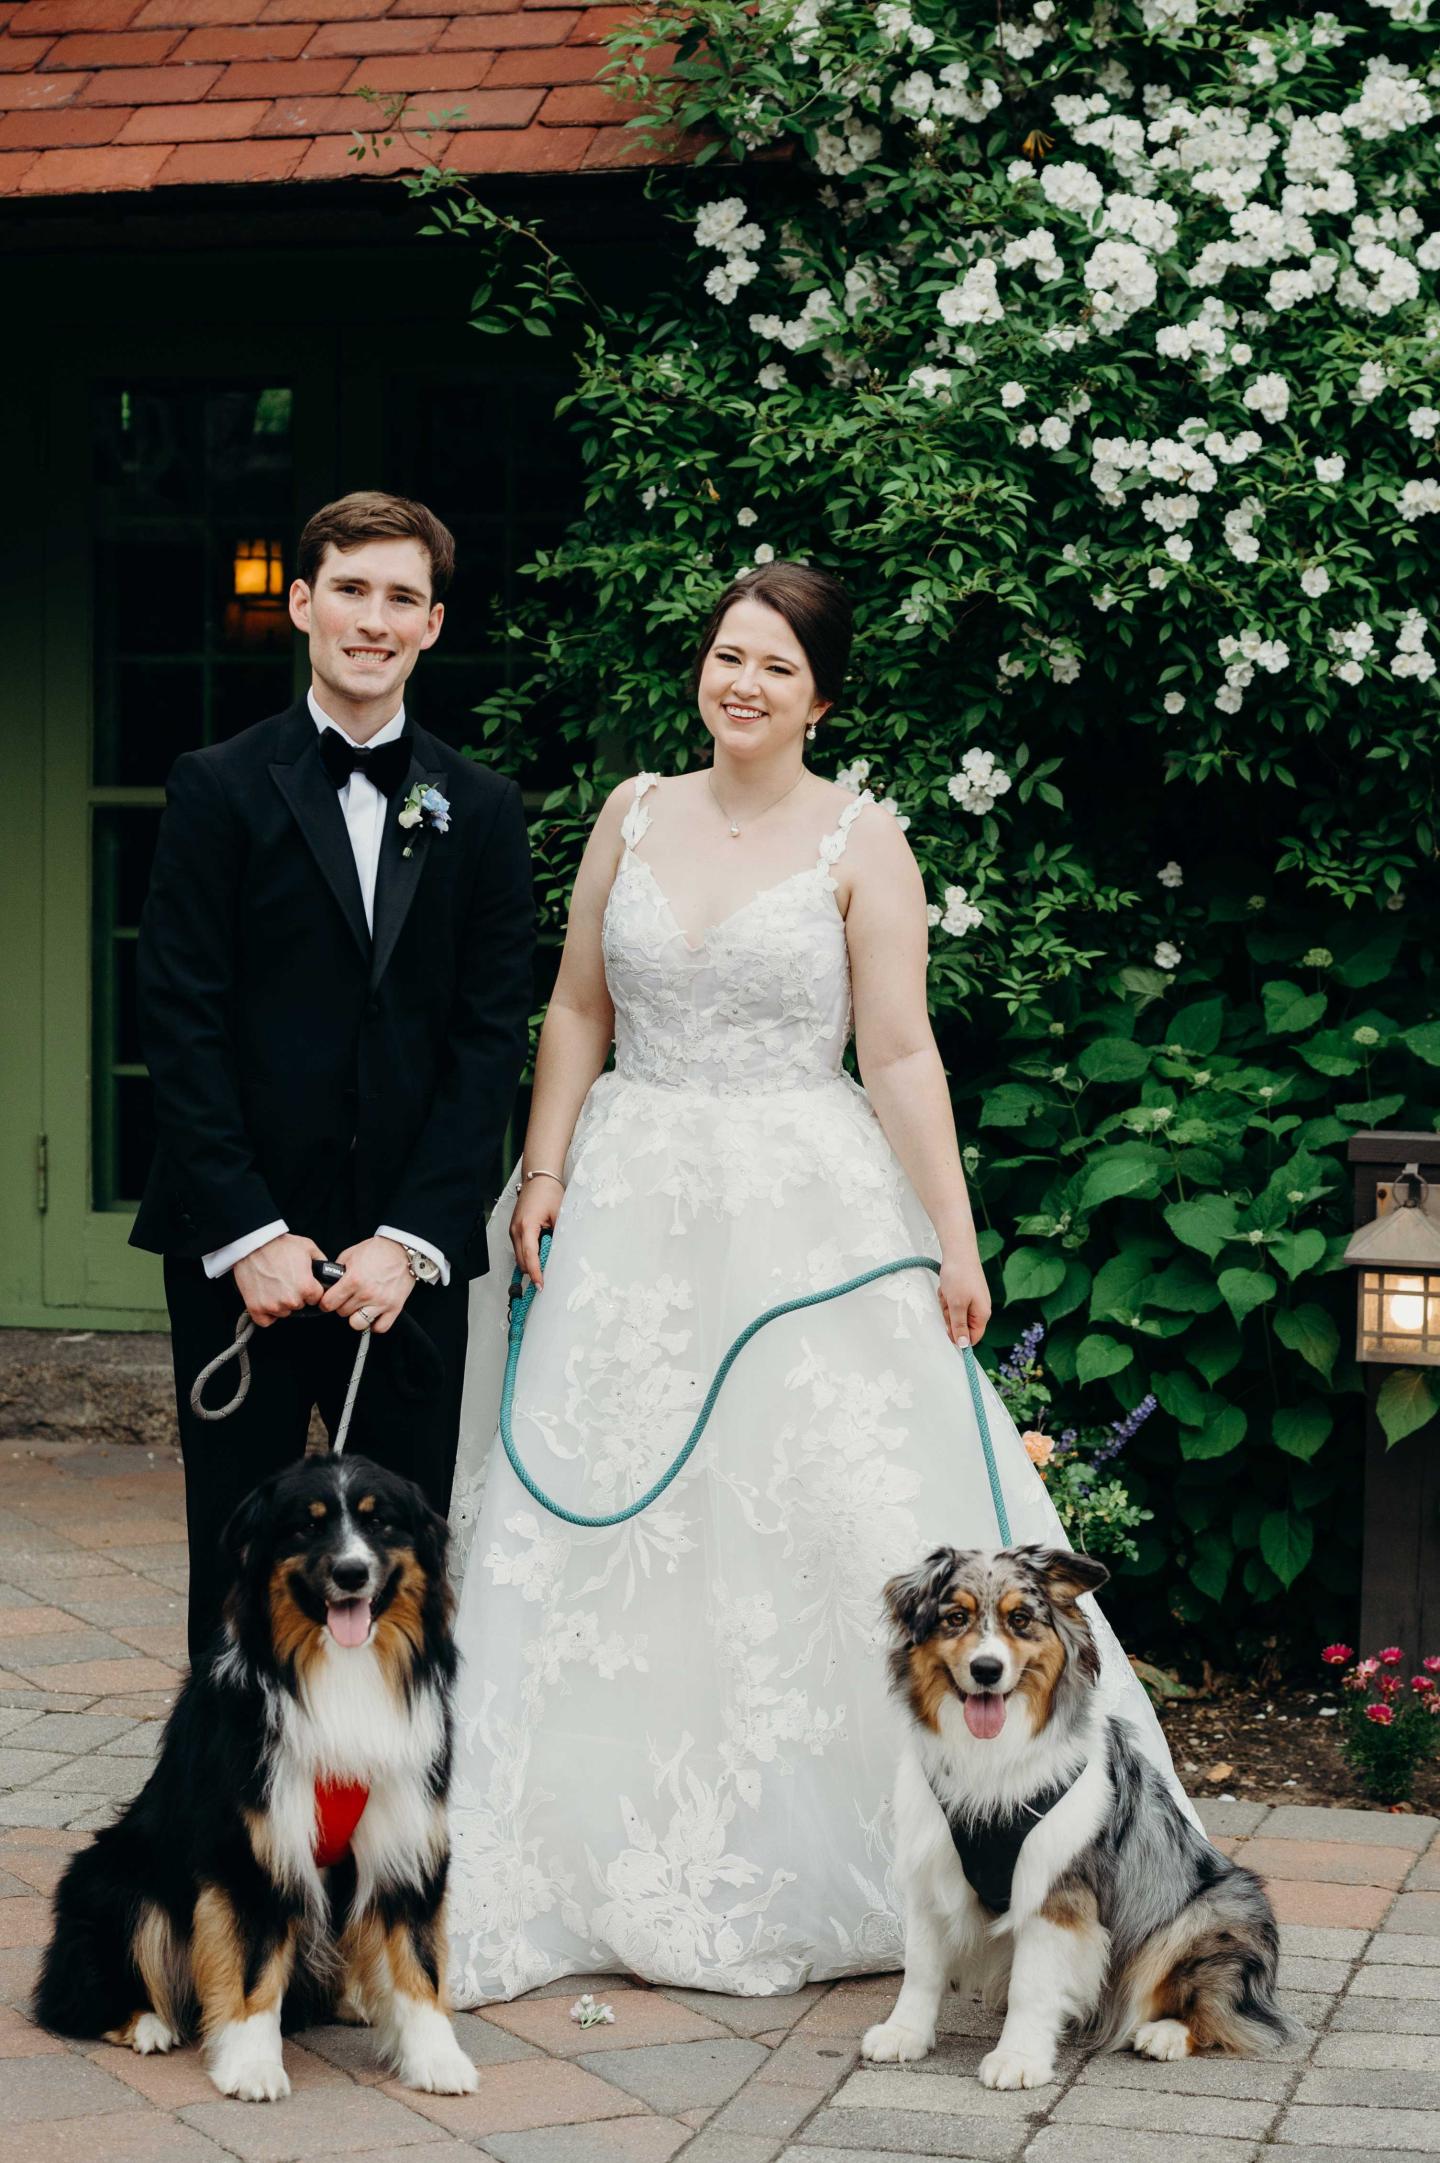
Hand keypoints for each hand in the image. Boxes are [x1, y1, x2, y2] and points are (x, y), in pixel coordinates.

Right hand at [233, 1234, 327, 1328]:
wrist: (252, 1245)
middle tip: (287, 1280)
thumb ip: (322, 1262)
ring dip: (281, 1304)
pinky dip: (267, 1314)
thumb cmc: (279, 1245)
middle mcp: (291, 1300)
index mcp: (306, 1287)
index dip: (311, 1290)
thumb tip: (329, 1272)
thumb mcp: (308, 1247)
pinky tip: (267, 1299)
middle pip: (300, 1306)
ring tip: (275, 1285)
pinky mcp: (256, 1308)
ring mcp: (273, 1306)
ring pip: (284, 1312)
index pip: (317, 1299)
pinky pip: (266, 1321)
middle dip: (297, 1296)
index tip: (304, 1283)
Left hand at [320, 1236, 415, 1334]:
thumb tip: (329, 1283)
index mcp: (353, 1279)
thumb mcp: (350, 1254)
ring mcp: (381, 1302)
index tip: (329, 1300)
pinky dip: (375, 1324)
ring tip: (360, 1308)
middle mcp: (366, 1293)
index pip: (329, 1303)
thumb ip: (338, 1271)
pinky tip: (373, 1315)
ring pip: (358, 1324)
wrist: (402, 1249)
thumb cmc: (378, 1250)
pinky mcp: (394, 1307)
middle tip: (348, 1298)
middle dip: (342, 1306)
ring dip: (356, 1317)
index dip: (326, 1302)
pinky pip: (380, 1328)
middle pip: (342, 1313)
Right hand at [510, 1174, 562, 1290]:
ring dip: (531, 1263)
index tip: (541, 1285)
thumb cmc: (549, 1192)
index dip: (536, 1273)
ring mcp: (513, 1230)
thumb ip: (557, 1236)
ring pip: (519, 1256)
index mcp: (527, 1226)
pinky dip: (529, 1254)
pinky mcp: (515, 1230)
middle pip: (522, 1260)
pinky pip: (520, 1248)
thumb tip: (559, 1255)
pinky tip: (541, 1253)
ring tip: (546, 1263)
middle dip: (533, 1271)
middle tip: (547, 1279)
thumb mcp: (559, 1215)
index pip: (529, 1256)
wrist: (538, 1178)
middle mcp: (516, 1230)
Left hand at [938, 1251, 990, 1348]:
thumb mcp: (957, 1304)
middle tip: (949, 1302)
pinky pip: (951, 1303)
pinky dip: (946, 1296)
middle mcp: (979, 1308)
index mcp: (982, 1314)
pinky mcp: (964, 1292)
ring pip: (954, 1314)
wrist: (958, 1251)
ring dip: (946, 1304)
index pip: (973, 1337)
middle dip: (950, 1315)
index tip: (948, 1327)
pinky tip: (946, 1287)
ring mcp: (971, 1300)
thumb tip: (964, 1345)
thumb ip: (959, 1326)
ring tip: (947, 1291)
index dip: (959, 1336)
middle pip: (961, 1325)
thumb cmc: (959, 1276)